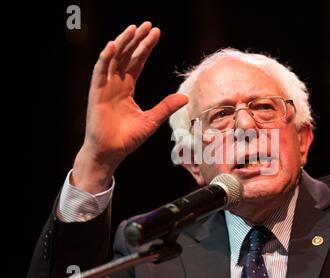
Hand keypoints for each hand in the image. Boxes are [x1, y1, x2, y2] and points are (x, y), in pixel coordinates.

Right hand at [72, 22, 187, 193]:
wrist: (111, 152)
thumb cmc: (127, 138)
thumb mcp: (152, 120)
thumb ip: (166, 106)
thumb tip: (185, 96)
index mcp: (127, 89)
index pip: (137, 63)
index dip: (146, 48)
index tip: (156, 33)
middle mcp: (115, 85)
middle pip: (126, 56)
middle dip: (136, 40)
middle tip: (147, 25)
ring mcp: (104, 87)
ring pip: (113, 59)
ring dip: (122, 43)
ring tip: (133, 28)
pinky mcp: (96, 94)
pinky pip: (100, 72)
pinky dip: (105, 58)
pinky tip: (113, 45)